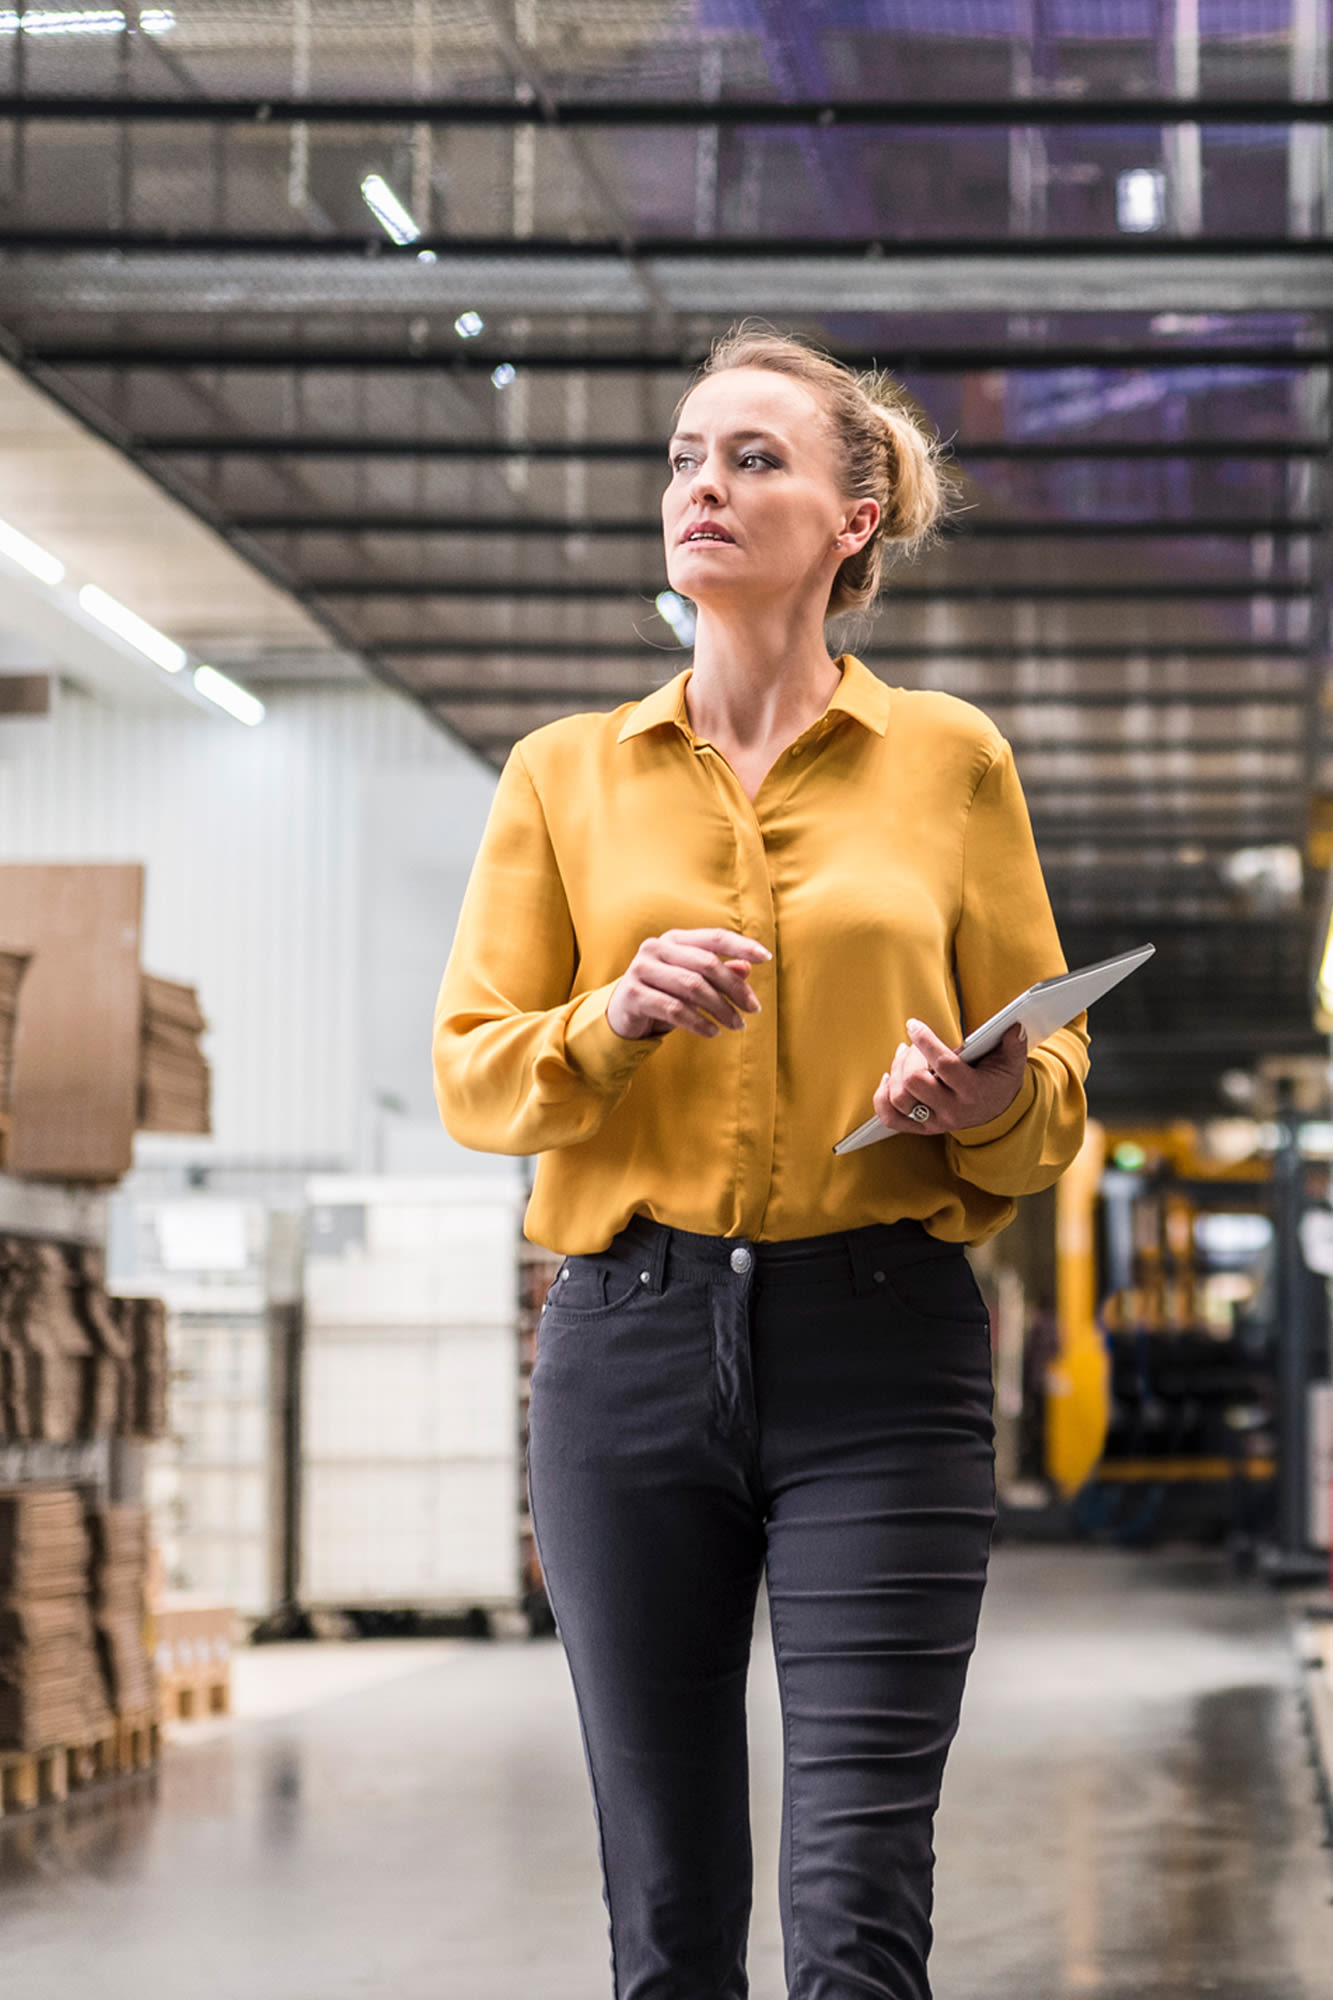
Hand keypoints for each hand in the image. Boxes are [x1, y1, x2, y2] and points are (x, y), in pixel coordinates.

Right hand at [606, 928, 770, 1040]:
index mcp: (674, 939)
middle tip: (754, 1009)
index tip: (767, 958)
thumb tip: (747, 969)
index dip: (742, 946)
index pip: (714, 938)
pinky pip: (674, 1009)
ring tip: (737, 1025)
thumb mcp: (691, 983)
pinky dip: (698, 1022)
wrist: (621, 1015)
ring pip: (692, 987)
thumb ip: (717, 973)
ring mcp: (641, 969)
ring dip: (720, 1009)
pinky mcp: (633, 994)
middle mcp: (656, 948)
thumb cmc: (663, 994)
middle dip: (734, 988)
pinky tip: (713, 1032)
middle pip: (706, 964)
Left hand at [872, 1018, 1027, 1136]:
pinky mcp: (921, 1128)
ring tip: (902, 1055)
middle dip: (908, 1058)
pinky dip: (882, 1097)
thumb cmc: (999, 1080)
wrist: (997, 1112)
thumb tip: (1015, 1027)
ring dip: (893, 1072)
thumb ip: (1014, 1045)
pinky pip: (890, 1118)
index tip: (913, 1025)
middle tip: (911, 1046)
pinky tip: (888, 1078)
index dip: (925, 1041)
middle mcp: (952, 1110)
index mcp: (972, 1091)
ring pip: (899, 1099)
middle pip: (914, 1083)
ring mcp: (935, 1122)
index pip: (944, 1064)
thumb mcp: (1012, 1062)